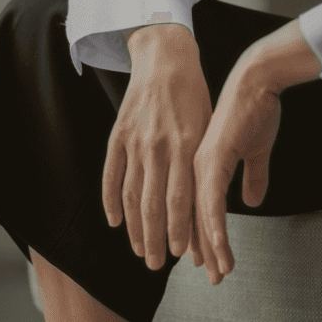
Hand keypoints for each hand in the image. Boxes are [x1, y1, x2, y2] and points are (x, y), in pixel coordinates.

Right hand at [102, 24, 211, 271]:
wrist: (166, 58)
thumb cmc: (195, 96)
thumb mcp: (210, 127)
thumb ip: (208, 165)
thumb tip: (210, 206)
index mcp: (189, 145)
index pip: (181, 199)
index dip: (178, 229)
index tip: (179, 254)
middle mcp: (161, 145)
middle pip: (154, 203)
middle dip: (154, 239)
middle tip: (154, 264)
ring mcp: (137, 140)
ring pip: (132, 194)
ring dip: (134, 227)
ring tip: (137, 250)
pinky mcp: (119, 133)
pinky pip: (111, 173)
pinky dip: (111, 200)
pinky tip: (114, 221)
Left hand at [191, 20, 321, 283]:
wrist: (256, 80)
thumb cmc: (254, 109)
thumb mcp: (253, 149)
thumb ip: (250, 176)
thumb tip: (251, 201)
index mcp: (199, 164)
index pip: (197, 209)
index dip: (202, 237)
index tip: (205, 261)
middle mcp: (194, 167)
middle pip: (194, 218)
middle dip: (204, 251)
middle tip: (213, 276)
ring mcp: (201, 164)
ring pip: (200, 216)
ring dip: (210, 247)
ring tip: (219, 271)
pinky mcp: (213, 160)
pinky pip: (210, 201)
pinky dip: (214, 227)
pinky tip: (218, 248)